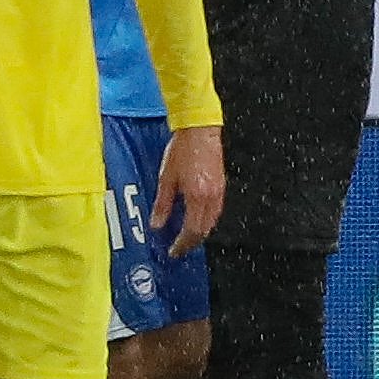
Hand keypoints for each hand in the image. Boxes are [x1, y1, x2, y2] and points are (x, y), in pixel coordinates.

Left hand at [151, 125, 225, 255]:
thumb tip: (157, 224)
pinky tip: (197, 216)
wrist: (199, 128)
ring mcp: (219, 191)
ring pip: (212, 221)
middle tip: (179, 246)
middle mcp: (211, 197)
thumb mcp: (166, 177)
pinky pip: (216, 210)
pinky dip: (206, 219)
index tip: (174, 250)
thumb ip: (162, 204)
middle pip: (204, 230)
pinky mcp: (221, 183)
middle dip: (192, 242)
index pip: (192, 232)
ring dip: (200, 232)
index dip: (182, 245)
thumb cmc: (183, 148)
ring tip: (187, 235)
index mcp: (197, 197)